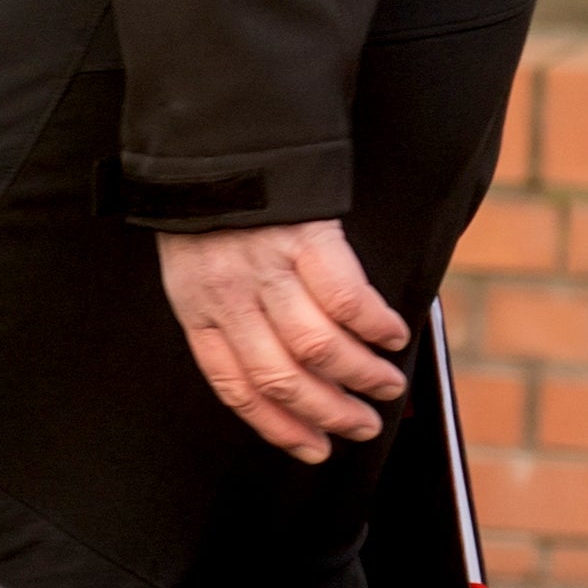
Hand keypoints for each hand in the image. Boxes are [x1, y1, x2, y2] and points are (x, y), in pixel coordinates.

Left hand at [157, 219, 408, 462]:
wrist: (214, 138)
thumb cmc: (208, 210)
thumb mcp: (194, 268)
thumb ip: (228, 316)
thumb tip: (290, 375)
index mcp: (196, 308)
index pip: (234, 386)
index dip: (277, 426)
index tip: (315, 449)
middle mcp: (227, 295)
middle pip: (281, 378)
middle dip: (330, 413)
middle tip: (364, 425)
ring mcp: (265, 268)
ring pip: (318, 348)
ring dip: (362, 376)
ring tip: (386, 385)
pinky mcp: (303, 238)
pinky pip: (347, 299)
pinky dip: (376, 325)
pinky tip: (393, 334)